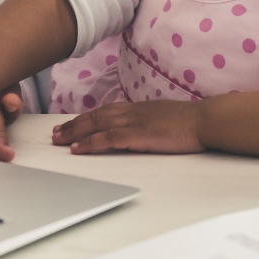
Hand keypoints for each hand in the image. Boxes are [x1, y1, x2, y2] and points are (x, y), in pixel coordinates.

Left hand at [51, 101, 203, 154]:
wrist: (203, 120)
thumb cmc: (188, 123)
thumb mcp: (163, 119)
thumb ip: (147, 122)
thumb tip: (139, 130)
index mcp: (136, 109)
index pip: (104, 112)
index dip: (85, 119)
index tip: (71, 125)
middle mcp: (130, 112)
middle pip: (94, 117)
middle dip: (73, 126)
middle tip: (54, 134)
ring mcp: (132, 122)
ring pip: (96, 126)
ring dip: (74, 133)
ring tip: (58, 141)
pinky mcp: (137, 135)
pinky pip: (107, 139)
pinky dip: (90, 143)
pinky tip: (77, 149)